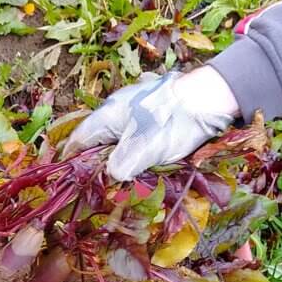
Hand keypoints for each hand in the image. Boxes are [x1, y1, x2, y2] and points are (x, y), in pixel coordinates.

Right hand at [64, 67, 240, 180]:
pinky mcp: (152, 114)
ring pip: (116, 139)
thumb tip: (111, 176)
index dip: (71, 160)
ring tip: (120, 179)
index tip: (71, 179)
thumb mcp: (142, 150)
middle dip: (95, 162)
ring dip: (117, 158)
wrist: (210, 96)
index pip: (78, 140)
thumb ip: (120, 166)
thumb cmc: (173, 121)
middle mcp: (116, 110)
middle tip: (98, 185)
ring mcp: (134, 110)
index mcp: (106, 116)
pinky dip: (133, 151)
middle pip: (96, 140)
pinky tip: (141, 163)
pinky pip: (133, 136)